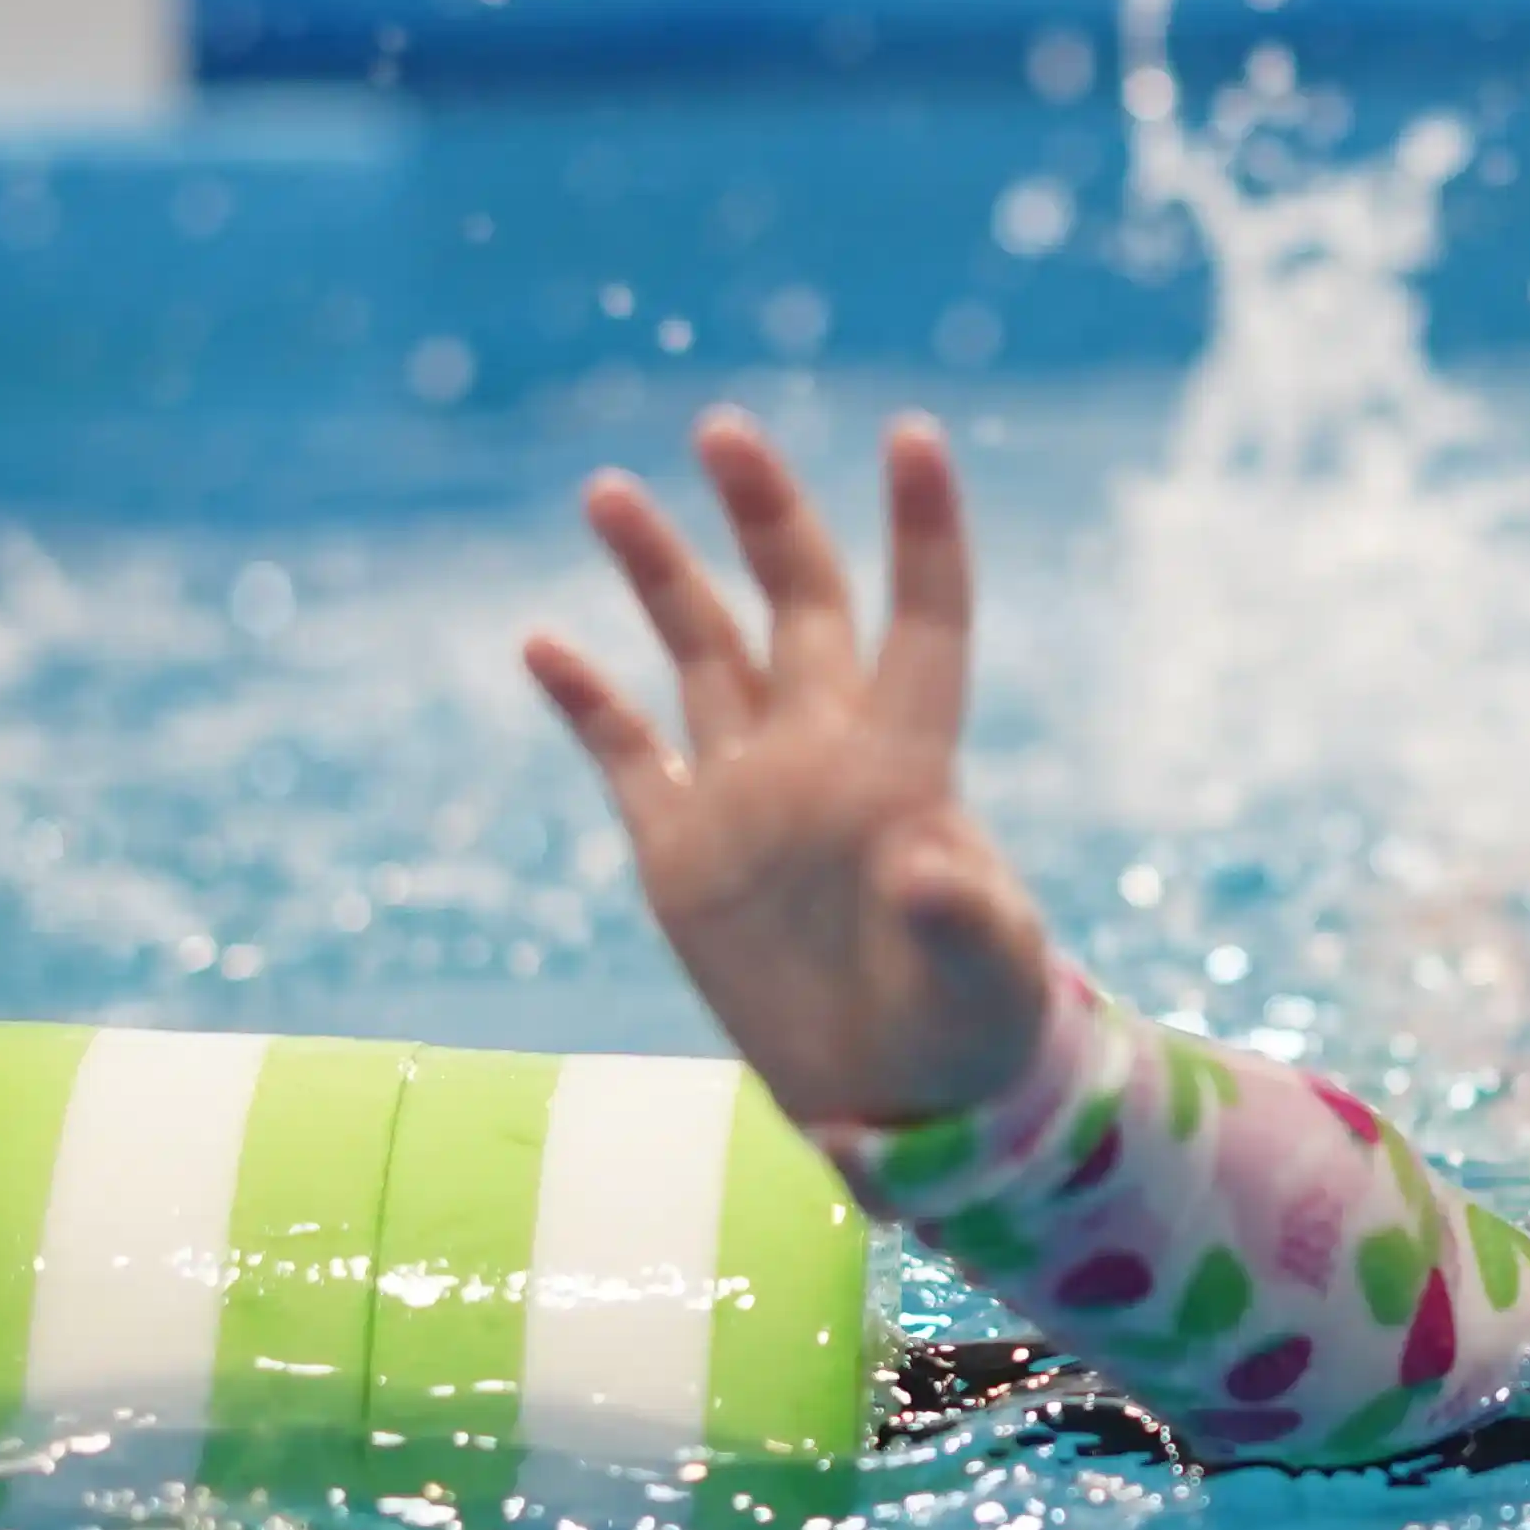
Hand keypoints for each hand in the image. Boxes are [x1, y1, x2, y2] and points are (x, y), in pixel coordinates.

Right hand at [521, 409, 1055, 1125]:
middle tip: (723, 429)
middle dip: (764, 514)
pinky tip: (542, 640)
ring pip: (702, 651)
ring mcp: (746, 797)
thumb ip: (967, 919)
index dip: (921, 532)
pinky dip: (585, 700)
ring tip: (610, 487)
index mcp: (909, 768)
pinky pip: (626, 753)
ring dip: (661, 572)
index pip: (923, 621)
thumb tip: (930, 866)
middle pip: (797, 603)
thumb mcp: (987, 981)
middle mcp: (823, 756)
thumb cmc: (976, 1034)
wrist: (906, 1100)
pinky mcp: (682, 854)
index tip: (914, 434)